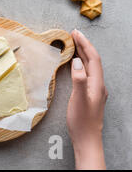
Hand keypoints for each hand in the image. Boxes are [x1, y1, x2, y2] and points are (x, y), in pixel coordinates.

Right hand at [67, 29, 106, 169]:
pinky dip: (80, 63)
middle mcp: (98, 84)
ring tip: (73, 44)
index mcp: (97, 84)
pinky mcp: (89, 93)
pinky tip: (75, 64)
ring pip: (90, 66)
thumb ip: (78, 79)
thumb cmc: (81, 121)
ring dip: (82, 53)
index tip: (75, 33)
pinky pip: (86, 72)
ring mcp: (94, 89)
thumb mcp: (78, 99)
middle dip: (84, 45)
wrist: (87, 139)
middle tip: (73, 34)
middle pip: (93, 60)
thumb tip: (78, 61)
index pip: (93, 58)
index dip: (85, 44)